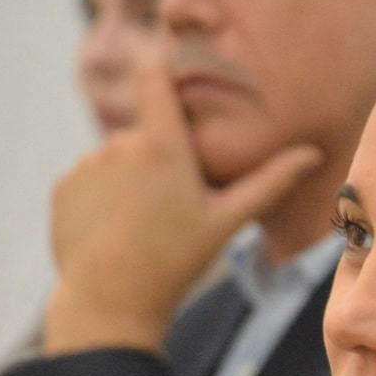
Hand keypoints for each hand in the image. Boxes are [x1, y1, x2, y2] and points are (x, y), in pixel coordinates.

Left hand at [46, 62, 323, 354]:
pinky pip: (89, 181)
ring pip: (116, 159)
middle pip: (144, 132)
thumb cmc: (178, 260)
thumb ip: (270, 181)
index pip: (154, 76)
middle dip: (159, 156)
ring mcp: (86, 165)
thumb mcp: (228, 221)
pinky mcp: (62, 188)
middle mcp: (118, 144)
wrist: (113, 302)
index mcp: (161, 144)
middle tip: (174, 203)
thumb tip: (312, 153)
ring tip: (143, 225)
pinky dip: (102, 199)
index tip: (176, 84)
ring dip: (130, 179)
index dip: (165, 73)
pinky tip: (116, 232)